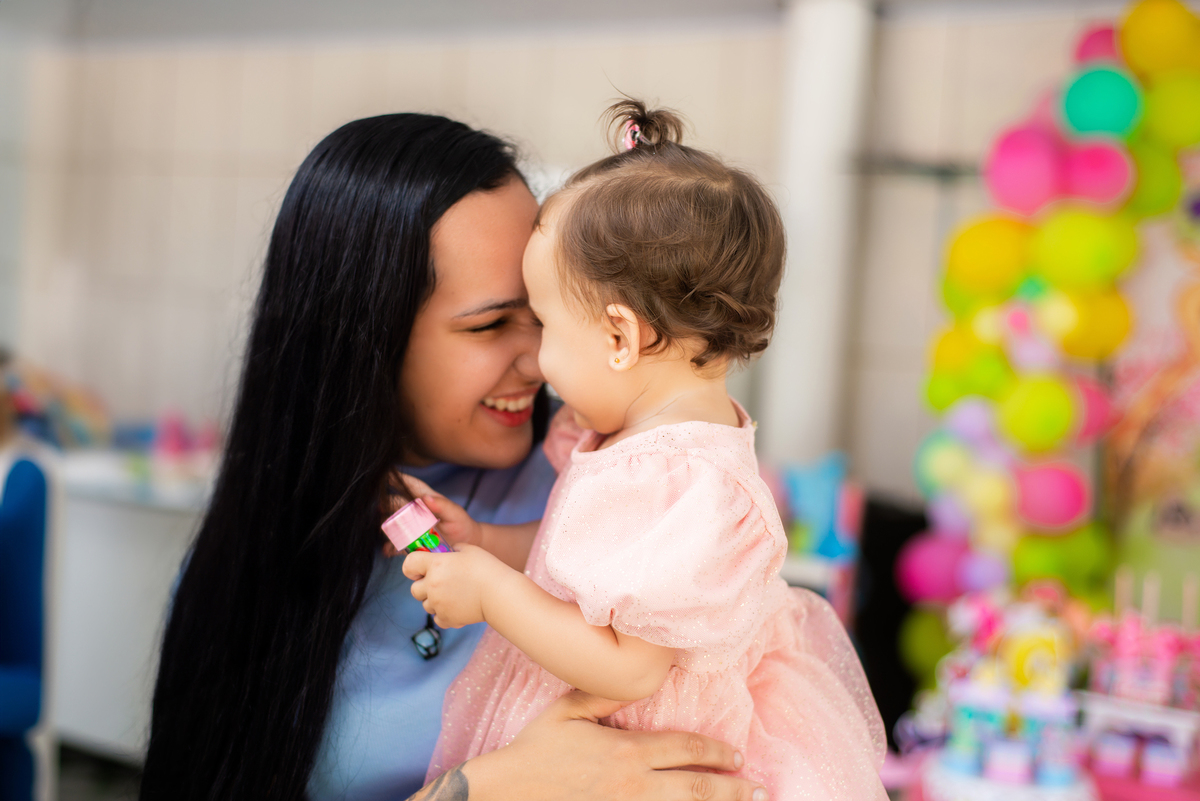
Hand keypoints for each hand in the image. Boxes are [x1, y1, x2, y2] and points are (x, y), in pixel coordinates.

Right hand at [381, 472, 482, 557]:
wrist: (465, 543)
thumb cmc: (461, 523)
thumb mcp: (455, 513)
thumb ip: (443, 505)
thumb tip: (426, 498)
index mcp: (425, 499)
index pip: (410, 485)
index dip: (397, 479)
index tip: (385, 475)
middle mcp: (415, 511)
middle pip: (396, 504)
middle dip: (386, 504)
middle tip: (380, 507)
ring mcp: (412, 526)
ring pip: (393, 522)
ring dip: (386, 525)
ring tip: (382, 528)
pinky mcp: (411, 542)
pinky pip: (397, 543)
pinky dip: (390, 546)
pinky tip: (388, 550)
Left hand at [403, 544, 510, 627]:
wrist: (500, 593)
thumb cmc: (487, 568)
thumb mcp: (469, 550)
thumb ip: (453, 550)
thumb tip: (449, 552)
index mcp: (435, 565)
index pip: (408, 565)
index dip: (412, 567)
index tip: (419, 570)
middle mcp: (432, 585)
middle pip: (414, 590)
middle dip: (424, 587)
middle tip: (440, 584)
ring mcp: (438, 604)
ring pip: (426, 605)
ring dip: (435, 601)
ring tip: (453, 596)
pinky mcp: (447, 618)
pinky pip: (438, 618)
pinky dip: (445, 615)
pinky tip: (457, 607)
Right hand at [459, 690, 767, 800]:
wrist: (506, 792)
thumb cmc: (534, 750)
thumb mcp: (568, 710)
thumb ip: (603, 694)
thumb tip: (633, 677)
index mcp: (628, 751)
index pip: (685, 748)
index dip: (715, 751)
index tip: (736, 754)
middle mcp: (635, 784)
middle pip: (696, 787)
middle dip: (732, 788)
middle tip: (758, 789)